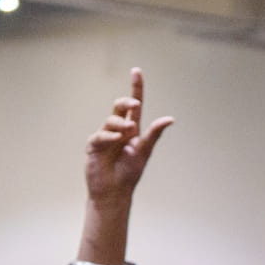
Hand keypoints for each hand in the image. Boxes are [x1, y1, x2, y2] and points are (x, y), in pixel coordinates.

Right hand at [85, 68, 175, 209]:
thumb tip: (170, 119)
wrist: (114, 192)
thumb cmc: (129, 173)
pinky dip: (110, 136)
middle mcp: (117, 129)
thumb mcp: (144, 151)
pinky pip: (101, 136)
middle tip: (135, 105)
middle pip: (120, 107)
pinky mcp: (94, 146)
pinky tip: (117, 139)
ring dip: (121, 124)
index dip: (135, 88)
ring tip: (129, 132)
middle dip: (126, 102)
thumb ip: (154, 134)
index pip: (133, 105)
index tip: (136, 71)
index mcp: (131, 129)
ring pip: (111, 120)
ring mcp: (105, 136)